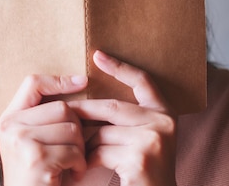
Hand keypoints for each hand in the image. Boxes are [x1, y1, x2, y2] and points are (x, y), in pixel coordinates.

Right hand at [0, 74, 88, 185]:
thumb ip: (43, 116)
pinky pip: (73, 150)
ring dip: (80, 149)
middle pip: (62, 107)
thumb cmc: (37, 176)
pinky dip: (79, 165)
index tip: (83, 81)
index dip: (59, 80)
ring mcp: (21, 141)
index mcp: (8, 118)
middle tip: (73, 150)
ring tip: (70, 164)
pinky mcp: (36, 158)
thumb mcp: (31, 141)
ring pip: (72, 128)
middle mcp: (10, 126)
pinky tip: (71, 176)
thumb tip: (79, 82)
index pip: (33, 82)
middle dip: (77, 129)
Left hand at [69, 51, 176, 185]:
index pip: (142, 81)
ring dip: (84, 144)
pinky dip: (87, 161)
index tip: (97, 55)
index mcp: (165, 113)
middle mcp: (163, 122)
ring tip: (74, 151)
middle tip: (62, 113)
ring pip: (102, 132)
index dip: (120, 67)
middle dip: (83, 112)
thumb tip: (86, 104)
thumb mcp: (143, 139)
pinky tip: (81, 170)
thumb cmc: (144, 174)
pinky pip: (101, 152)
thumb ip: (127, 120)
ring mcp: (153, 139)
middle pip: (112, 107)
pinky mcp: (140, 158)